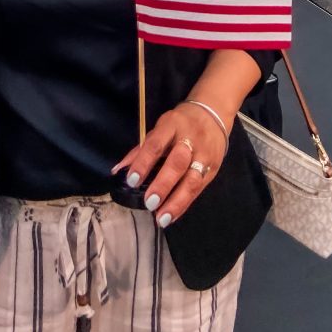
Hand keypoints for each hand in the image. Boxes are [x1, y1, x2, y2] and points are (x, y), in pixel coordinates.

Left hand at [112, 103, 229, 227]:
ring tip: (161, 217)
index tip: (132, 181)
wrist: (213, 115)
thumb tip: (118, 171)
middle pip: (177, 162)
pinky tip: (172, 216)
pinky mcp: (213, 169)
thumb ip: (140, 150)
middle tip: (149, 202)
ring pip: (192, 179)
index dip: (143, 162)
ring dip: (176, 201)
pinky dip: (185, 204)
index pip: (156, 144)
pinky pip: (199, 189)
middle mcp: (190, 139)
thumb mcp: (160, 130)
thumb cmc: (179, 125)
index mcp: (172, 125)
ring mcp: (204, 155)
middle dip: (163, 184)